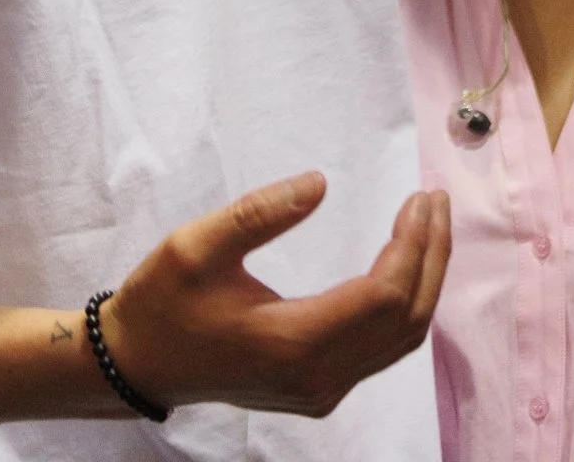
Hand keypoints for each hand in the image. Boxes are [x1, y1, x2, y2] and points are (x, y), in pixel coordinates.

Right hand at [105, 172, 449, 416]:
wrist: (137, 362)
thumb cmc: (162, 301)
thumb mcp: (196, 245)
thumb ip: (258, 214)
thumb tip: (320, 182)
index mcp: (292, 343)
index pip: (384, 297)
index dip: (413, 245)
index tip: (418, 196)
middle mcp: (316, 377)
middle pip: (406, 321)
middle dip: (432, 256)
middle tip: (435, 199)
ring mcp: (319, 391)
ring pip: (400, 340)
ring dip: (425, 280)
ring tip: (429, 223)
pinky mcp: (317, 389)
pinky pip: (382, 350)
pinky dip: (404, 305)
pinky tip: (404, 264)